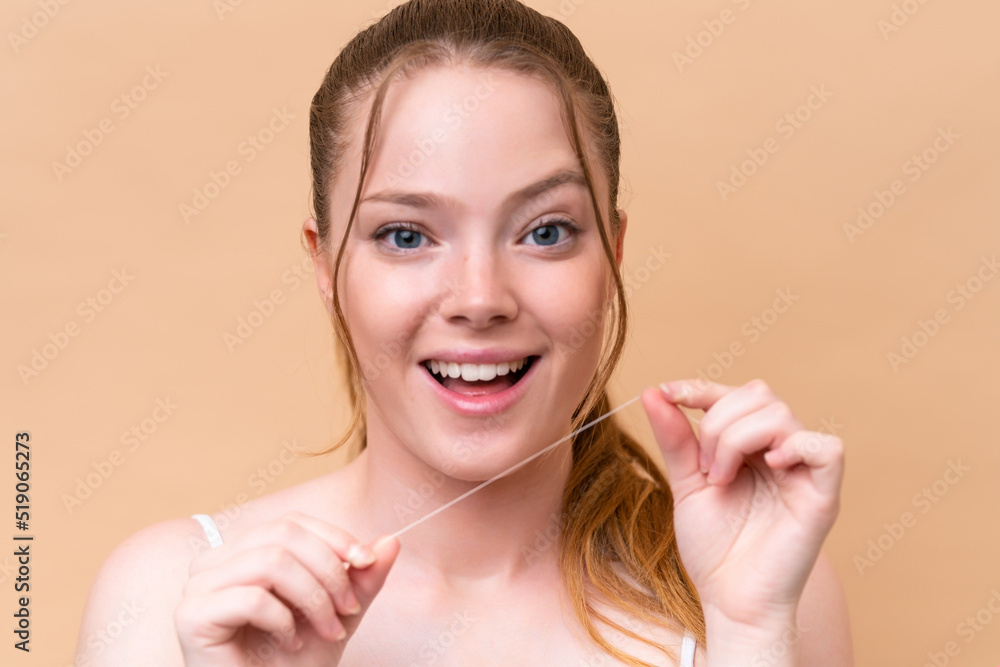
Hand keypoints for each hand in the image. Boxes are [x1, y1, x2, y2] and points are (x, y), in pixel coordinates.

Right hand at [174, 511, 398, 665]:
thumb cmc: (293, 665)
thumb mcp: (338, 614)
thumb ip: (361, 579)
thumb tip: (392, 541)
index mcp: (244, 552)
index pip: (293, 522)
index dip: (334, 536)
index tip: (367, 562)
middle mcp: (214, 562)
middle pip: (283, 533)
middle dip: (329, 569)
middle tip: (349, 610)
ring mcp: (198, 587)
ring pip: (270, 562)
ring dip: (312, 597)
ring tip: (327, 630)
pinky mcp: (192, 616)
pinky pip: (251, 598)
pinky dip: (283, 621)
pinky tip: (291, 643)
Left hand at [640, 379, 843, 629]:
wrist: (729, 598)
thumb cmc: (713, 547)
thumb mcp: (686, 484)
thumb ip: (675, 439)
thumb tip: (654, 392)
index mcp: (750, 446)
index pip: (735, 395)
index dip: (703, 388)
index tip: (669, 392)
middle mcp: (780, 451)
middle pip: (760, 395)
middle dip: (718, 422)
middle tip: (704, 468)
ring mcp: (803, 471)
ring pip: (781, 414)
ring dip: (737, 438)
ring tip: (721, 479)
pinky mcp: (823, 495)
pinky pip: (827, 448)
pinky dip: (795, 446)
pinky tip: (768, 467)